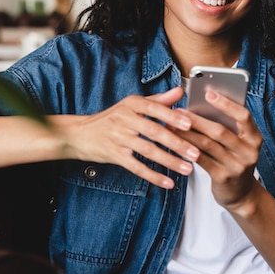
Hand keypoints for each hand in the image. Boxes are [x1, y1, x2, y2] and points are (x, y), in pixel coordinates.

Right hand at [56, 87, 199, 188]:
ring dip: (169, 161)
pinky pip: (136, 167)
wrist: (79, 134)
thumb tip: (180, 91)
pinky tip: (167, 182)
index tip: (189, 124)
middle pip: (154, 131)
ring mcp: (118, 137)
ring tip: (186, 169)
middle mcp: (124, 119)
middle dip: (177, 143)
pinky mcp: (114, 155)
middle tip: (195, 152)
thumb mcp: (132, 106)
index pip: (154, 108)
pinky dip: (153, 176)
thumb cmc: (111, 119)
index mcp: (131, 104)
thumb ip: (158, 100)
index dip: (172, 117)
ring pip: (147, 150)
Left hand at [174, 90, 263, 208]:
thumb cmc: (234, 160)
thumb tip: (201, 104)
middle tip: (179, 111)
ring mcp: (237, 166)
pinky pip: (201, 160)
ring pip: (208, 144)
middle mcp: (249, 152)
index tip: (209, 93)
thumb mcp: (238, 143)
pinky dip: (187, 149)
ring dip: (187, 133)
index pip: (244, 116)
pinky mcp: (223, 177)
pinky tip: (176, 142)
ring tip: (172, 125)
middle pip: (220, 130)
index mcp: (254, 138)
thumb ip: (227, 126)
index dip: (226, 104)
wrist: (240, 194)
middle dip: (197, 119)